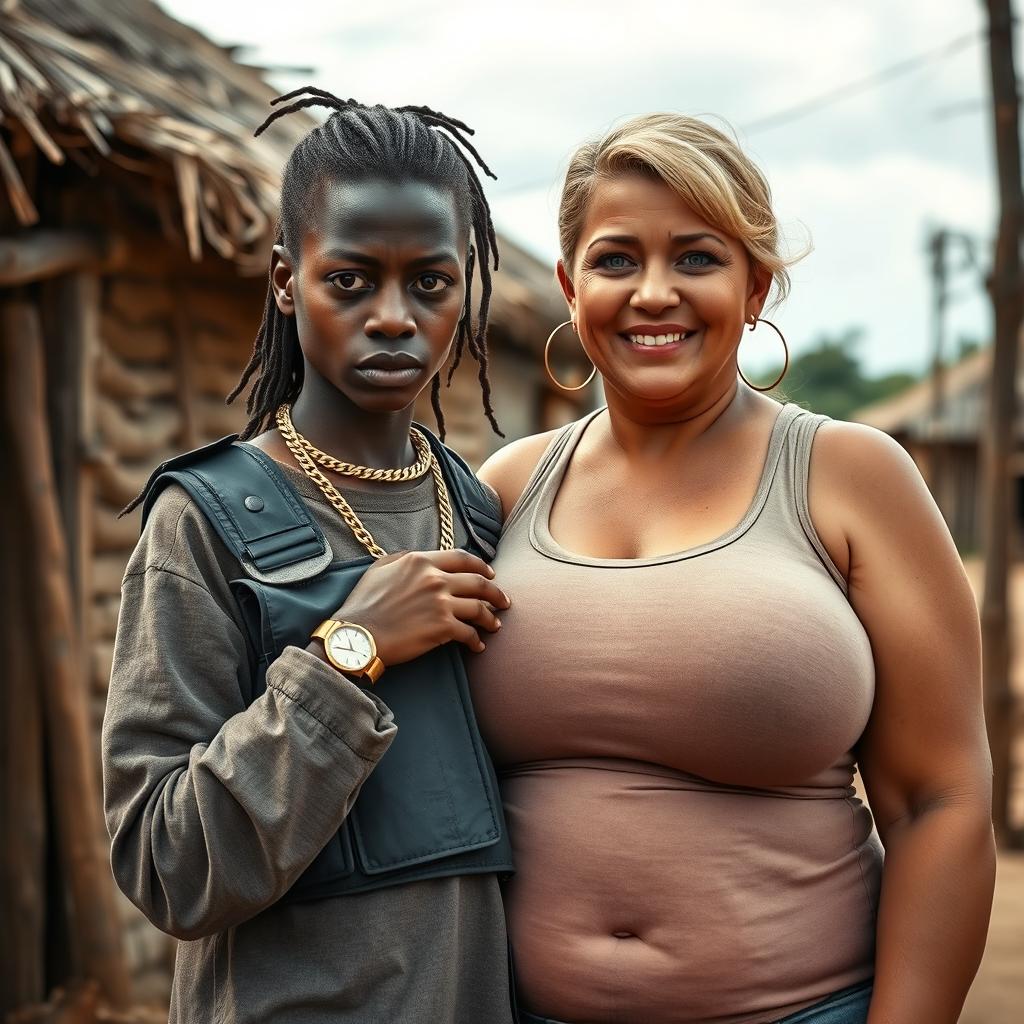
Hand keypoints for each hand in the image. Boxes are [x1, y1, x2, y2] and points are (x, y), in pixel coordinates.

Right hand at [326, 549, 510, 665]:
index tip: (490, 574)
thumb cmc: (363, 604)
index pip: (462, 558)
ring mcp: (441, 603)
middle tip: (504, 602)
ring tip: (495, 625)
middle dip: (496, 593)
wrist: (356, 636)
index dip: (481, 565)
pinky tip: (478, 646)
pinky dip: (476, 640)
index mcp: (421, 561)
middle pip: (478, 582)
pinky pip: (469, 632)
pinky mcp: (442, 627)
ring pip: (479, 608)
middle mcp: (435, 578)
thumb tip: (418, 556)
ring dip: (491, 618)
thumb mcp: (379, 569)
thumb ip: (403, 558)